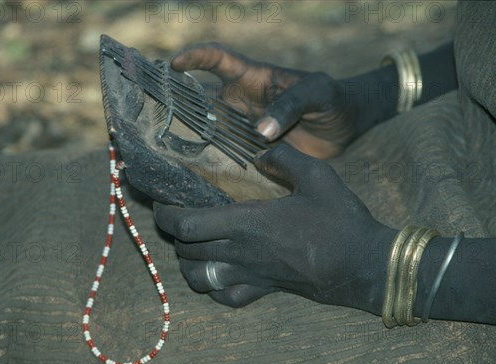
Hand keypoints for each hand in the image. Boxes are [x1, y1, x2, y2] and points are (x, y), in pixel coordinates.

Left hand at [154, 144, 394, 309]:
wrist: (363, 264)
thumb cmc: (340, 220)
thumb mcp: (317, 175)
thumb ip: (284, 158)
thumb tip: (261, 152)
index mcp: (247, 222)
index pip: (187, 225)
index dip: (166, 215)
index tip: (162, 203)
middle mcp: (241, 252)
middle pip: (186, 250)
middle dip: (173, 234)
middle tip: (176, 217)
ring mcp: (251, 275)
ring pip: (198, 278)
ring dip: (187, 262)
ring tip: (192, 245)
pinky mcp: (264, 291)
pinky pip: (225, 297)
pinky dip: (213, 288)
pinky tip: (218, 274)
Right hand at [171, 43, 359, 157]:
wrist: (345, 126)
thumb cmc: (332, 99)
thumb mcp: (317, 93)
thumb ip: (291, 105)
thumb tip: (261, 131)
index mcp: (253, 78)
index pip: (218, 60)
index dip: (195, 58)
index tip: (174, 65)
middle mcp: (241, 101)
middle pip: (202, 97)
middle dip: (176, 99)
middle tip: (150, 109)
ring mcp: (244, 127)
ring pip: (209, 128)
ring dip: (189, 135)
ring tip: (162, 146)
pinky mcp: (252, 150)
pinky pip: (228, 154)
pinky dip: (212, 161)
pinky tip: (196, 172)